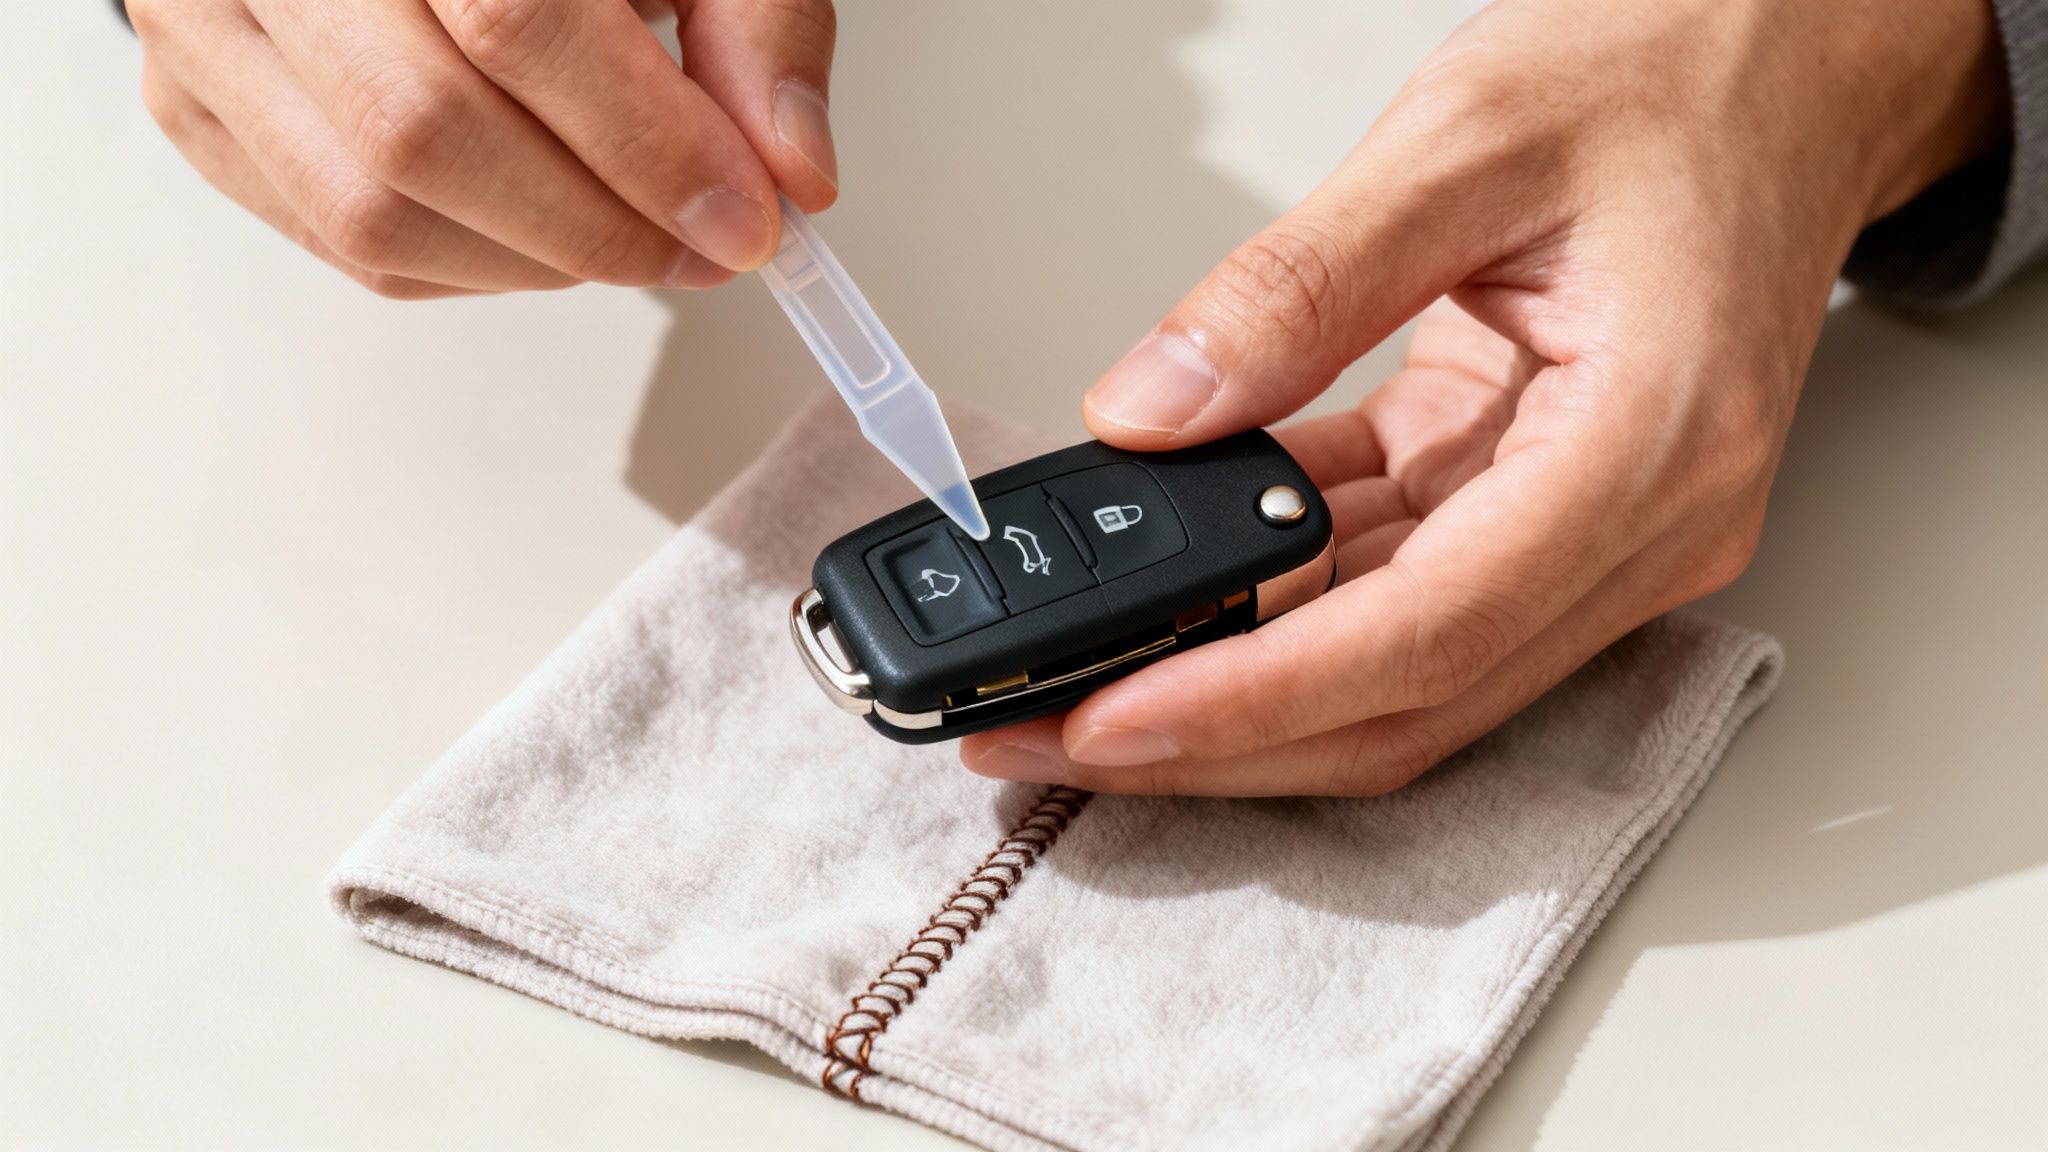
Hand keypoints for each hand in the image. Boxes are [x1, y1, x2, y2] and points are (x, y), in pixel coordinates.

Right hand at [131, 0, 837, 297]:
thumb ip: (752, 24)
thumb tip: (797, 174)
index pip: (512, 18)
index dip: (643, 141)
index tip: (747, 217)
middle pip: (425, 131)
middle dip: (597, 226)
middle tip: (705, 247)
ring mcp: (203, 23)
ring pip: (373, 212)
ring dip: (540, 263)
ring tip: (639, 239)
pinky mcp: (196, 105)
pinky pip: (342, 243)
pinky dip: (474, 266)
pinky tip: (547, 231)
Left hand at [961, 0, 2008, 794]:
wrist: (1782, 62)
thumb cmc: (1675, 78)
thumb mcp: (1460, 143)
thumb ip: (1292, 288)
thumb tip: (1154, 414)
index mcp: (1647, 445)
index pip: (1426, 635)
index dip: (1257, 699)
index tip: (1118, 721)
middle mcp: (1638, 525)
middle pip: (1405, 699)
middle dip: (1219, 737)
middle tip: (1055, 737)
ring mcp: (1593, 530)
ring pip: (1391, 668)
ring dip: (1237, 685)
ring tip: (1087, 678)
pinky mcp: (1540, 504)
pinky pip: (1395, 586)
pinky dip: (1283, 596)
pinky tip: (1179, 586)